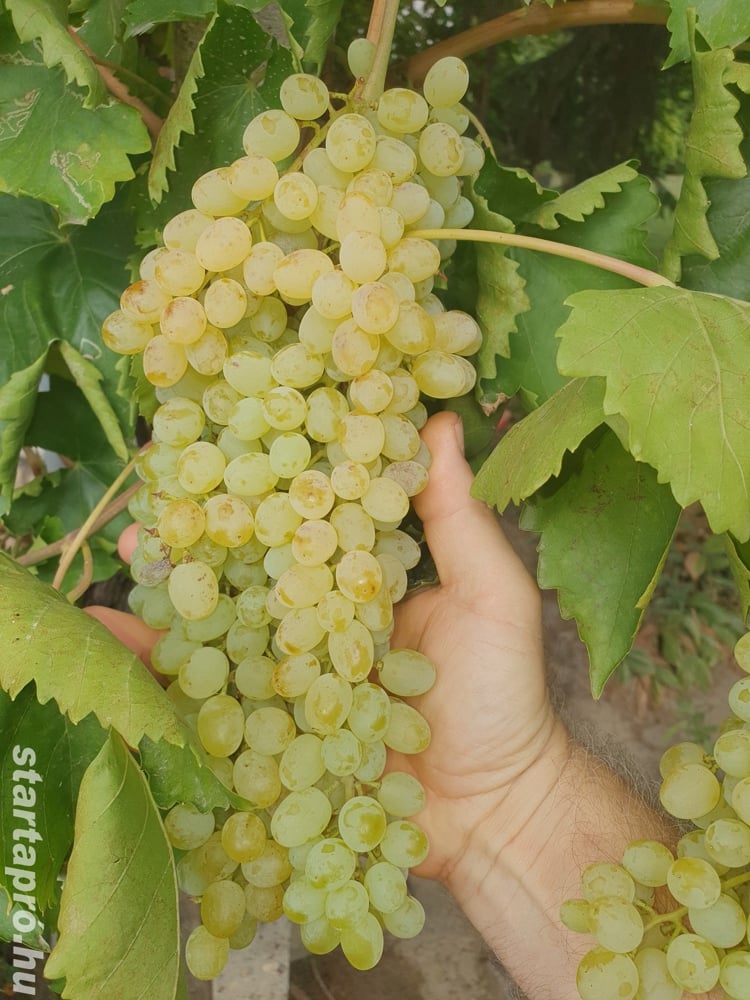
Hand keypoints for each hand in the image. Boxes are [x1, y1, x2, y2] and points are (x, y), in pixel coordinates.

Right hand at [87, 414, 564, 885]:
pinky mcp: (272, 731)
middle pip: (245, 564)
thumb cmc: (504, 694)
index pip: (302, 513)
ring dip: (168, 595)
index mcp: (361, 574)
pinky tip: (120, 655)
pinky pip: (212, 699)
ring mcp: (289, 674)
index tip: (220, 442)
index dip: (264, 479)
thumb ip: (458, 516)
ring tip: (129, 565)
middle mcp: (317, 616)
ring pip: (218, 624)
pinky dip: (163, 678)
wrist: (495, 809)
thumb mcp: (492, 595)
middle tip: (150, 504)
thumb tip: (441, 421)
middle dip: (195, 533)